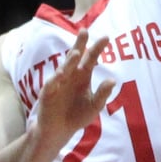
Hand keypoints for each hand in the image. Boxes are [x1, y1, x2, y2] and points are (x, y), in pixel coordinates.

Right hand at [34, 29, 113, 145]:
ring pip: (64, 68)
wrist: (59, 130)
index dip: (97, 48)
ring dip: (70, 61)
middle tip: (84, 31)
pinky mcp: (48, 93)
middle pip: (75, 57)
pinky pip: (52, 84)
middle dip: (79, 45)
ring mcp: (58, 83)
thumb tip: (113, 80)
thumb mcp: (94, 106)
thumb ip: (102, 94)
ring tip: (77, 53)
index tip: (106, 37)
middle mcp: (70, 76)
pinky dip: (56, 79)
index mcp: (82, 76)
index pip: (91, 59)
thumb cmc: (77, 115)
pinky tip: (62, 73)